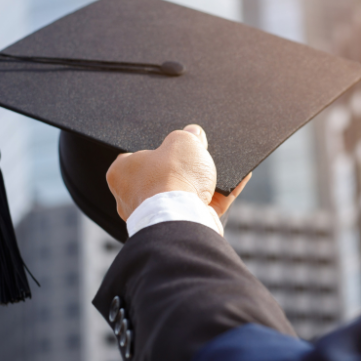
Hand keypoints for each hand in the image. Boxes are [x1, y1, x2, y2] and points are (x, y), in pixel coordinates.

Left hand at [106, 124, 250, 220]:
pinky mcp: (183, 226)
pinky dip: (222, 195)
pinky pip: (206, 206)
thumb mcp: (182, 141)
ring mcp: (158, 215)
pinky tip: (238, 179)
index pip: (137, 157)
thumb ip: (188, 135)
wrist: (183, 218)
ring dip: (203, 182)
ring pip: (184, 193)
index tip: (175, 144)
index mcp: (121, 174)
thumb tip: (194, 134)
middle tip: (199, 154)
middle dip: (183, 167)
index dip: (159, 148)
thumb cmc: (171, 179)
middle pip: (163, 176)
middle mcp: (133, 198)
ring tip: (221, 167)